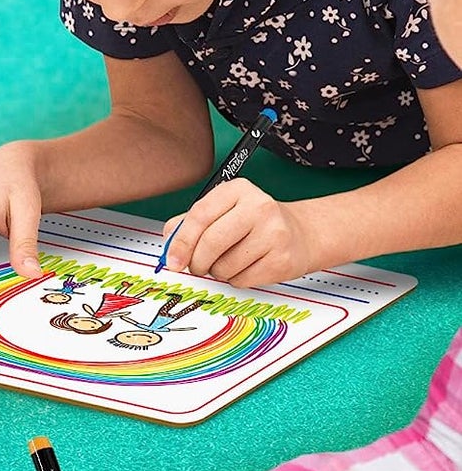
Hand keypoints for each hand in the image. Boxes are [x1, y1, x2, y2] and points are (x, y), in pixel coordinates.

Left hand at [160, 179, 316, 286]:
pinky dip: (234, 279)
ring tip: (227, 262)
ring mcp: (274, 233)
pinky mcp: (282, 260)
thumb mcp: (221, 211)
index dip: (181, 242)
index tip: (171, 261)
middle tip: (196, 267)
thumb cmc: (251, 223)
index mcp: (238, 190)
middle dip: (196, 262)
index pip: (200, 215)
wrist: (301, 233)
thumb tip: (168, 249)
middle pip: (211, 242)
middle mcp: (259, 207)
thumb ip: (188, 224)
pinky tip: (245, 267)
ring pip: (224, 266)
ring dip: (216, 272)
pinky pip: (242, 280)